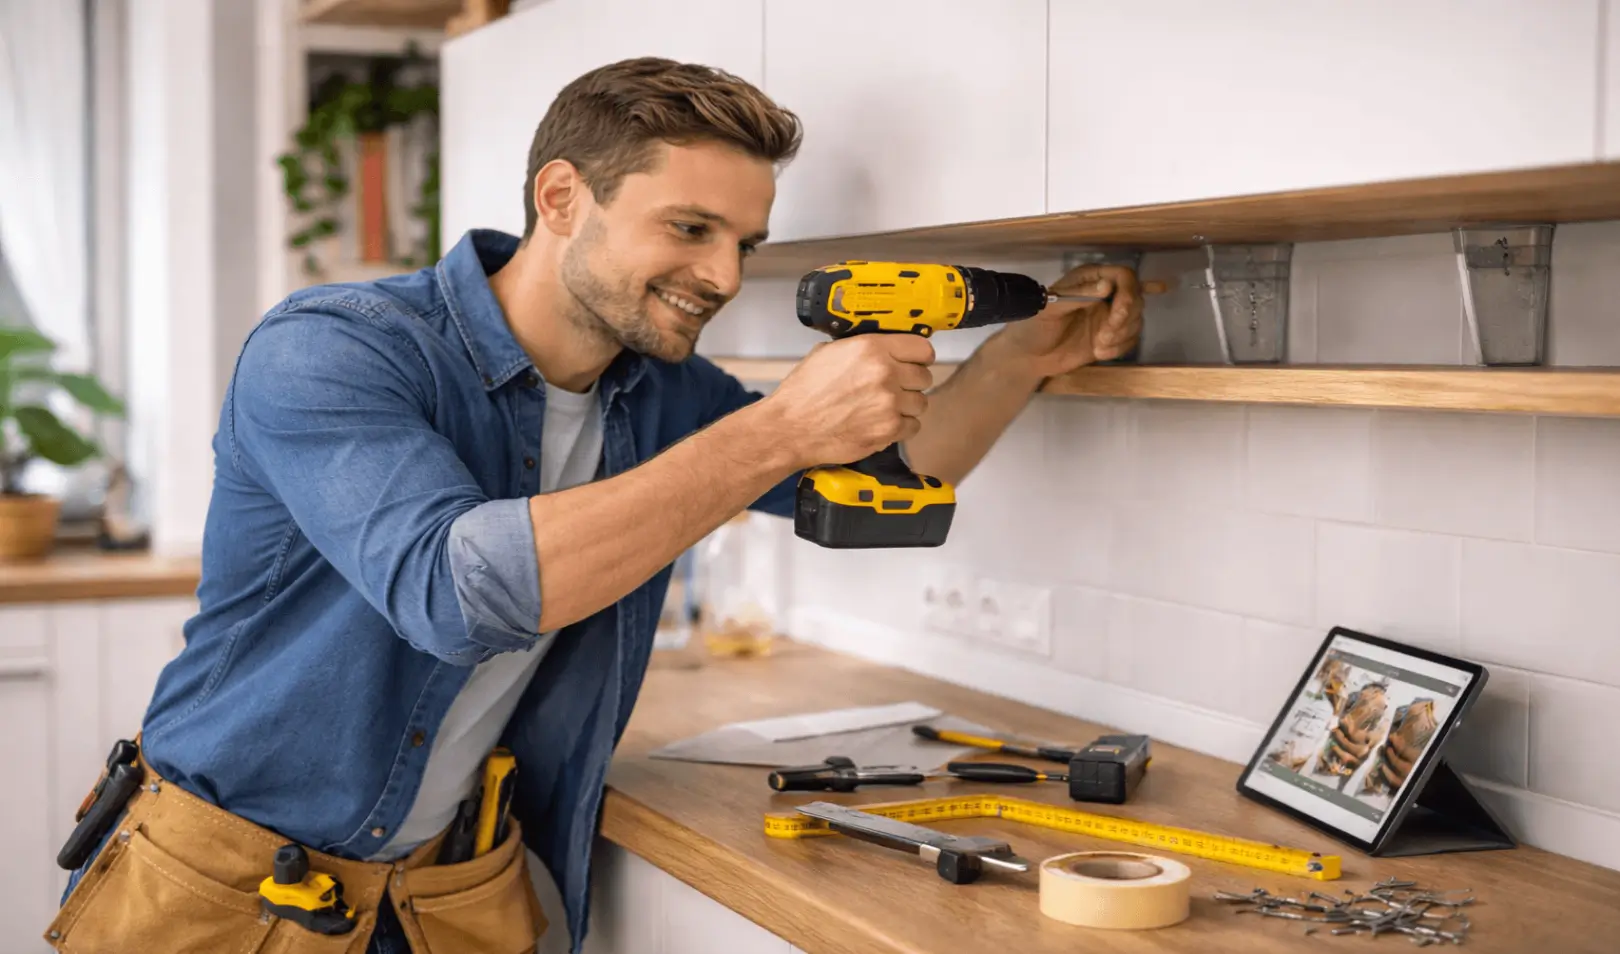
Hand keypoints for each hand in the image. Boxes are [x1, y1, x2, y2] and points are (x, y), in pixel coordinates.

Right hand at [762, 334, 934, 469]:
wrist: (790, 428)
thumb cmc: (803, 392)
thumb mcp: (828, 353)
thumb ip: (861, 348)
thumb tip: (882, 348)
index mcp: (871, 348)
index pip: (922, 348)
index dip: (920, 357)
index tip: (916, 363)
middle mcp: (884, 373)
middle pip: (924, 377)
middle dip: (911, 383)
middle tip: (895, 389)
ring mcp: (889, 403)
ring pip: (921, 403)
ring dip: (907, 407)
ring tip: (885, 408)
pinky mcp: (888, 429)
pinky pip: (913, 426)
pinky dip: (901, 427)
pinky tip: (882, 423)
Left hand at [991, 264, 1144, 378]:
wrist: (1029, 357)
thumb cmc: (1033, 327)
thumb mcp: (1049, 309)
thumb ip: (1077, 295)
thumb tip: (1106, 285)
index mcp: (1089, 279)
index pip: (1124, 276)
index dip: (1127, 292)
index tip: (1118, 312)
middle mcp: (1104, 294)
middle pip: (1136, 298)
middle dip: (1124, 318)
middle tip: (1104, 335)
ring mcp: (1108, 316)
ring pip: (1136, 319)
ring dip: (1122, 335)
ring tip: (1098, 346)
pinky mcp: (1111, 337)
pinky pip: (1130, 339)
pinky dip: (1119, 348)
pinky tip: (1099, 353)